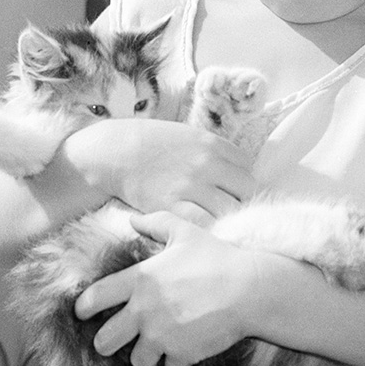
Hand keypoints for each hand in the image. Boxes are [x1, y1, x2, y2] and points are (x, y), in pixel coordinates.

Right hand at [67, 119, 254, 224]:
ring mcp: (191, 186)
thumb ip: (217, 152)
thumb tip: (240, 173)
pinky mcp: (172, 206)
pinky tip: (203, 229)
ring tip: (218, 222)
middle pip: (247, 190)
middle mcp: (208, 164)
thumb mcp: (190, 136)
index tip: (234, 192)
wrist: (116, 152)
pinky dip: (208, 229)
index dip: (243, 182)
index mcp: (214, 144)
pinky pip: (205, 224)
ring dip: (228, 218)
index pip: (249, 168)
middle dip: (242, 202)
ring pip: (230, 210)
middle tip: (231, 210)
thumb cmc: (154, 144)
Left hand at [74, 211, 255, 365]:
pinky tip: (185, 350)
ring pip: (137, 362)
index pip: (94, 299)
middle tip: (116, 340)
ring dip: (145, 356)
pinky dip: (176, 363)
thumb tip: (132, 219)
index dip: (82, 308)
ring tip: (155, 347)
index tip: (83, 312)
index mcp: (139, 280)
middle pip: (104, 342)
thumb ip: (155, 223)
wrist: (248, 290)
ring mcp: (161, 336)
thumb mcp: (184, 232)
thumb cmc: (216, 257)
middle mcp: (143, 311)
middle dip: (107, 343)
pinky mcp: (182, 355)